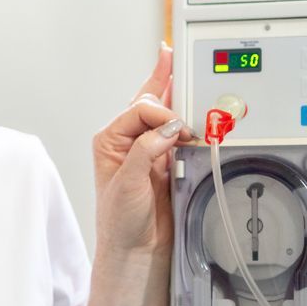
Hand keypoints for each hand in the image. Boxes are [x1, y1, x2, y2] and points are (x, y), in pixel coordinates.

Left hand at [93, 43, 192, 257]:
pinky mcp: (167, 160)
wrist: (137, 249)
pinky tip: (196, 107)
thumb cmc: (119, 221)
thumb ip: (145, 152)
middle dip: (166, 83)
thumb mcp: (126, 184)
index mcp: (110, 140)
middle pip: (149, 101)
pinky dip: (190, 120)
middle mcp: (128, 140)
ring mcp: (149, 149)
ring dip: (179, 97)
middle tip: (178, 56)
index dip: (160, 113)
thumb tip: (166, 127)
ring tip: (190, 76)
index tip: (178, 127)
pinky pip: (180, 132)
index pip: (138, 110)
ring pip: (165, 113)